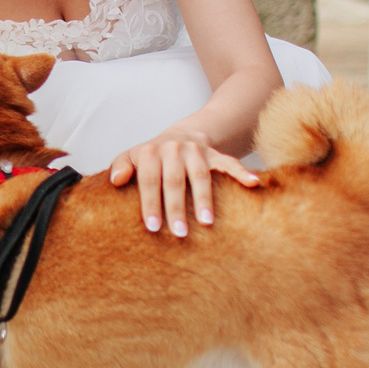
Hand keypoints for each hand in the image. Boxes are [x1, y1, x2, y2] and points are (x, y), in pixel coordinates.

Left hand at [106, 132, 258, 237]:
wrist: (183, 134)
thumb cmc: (153, 156)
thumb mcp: (133, 157)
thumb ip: (120, 166)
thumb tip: (115, 181)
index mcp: (151, 152)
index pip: (149, 180)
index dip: (150, 203)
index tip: (153, 227)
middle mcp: (174, 149)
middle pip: (175, 180)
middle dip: (176, 207)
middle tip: (179, 233)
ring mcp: (197, 151)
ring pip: (201, 175)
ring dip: (204, 198)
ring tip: (206, 222)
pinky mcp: (215, 154)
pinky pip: (229, 163)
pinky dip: (241, 172)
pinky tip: (253, 184)